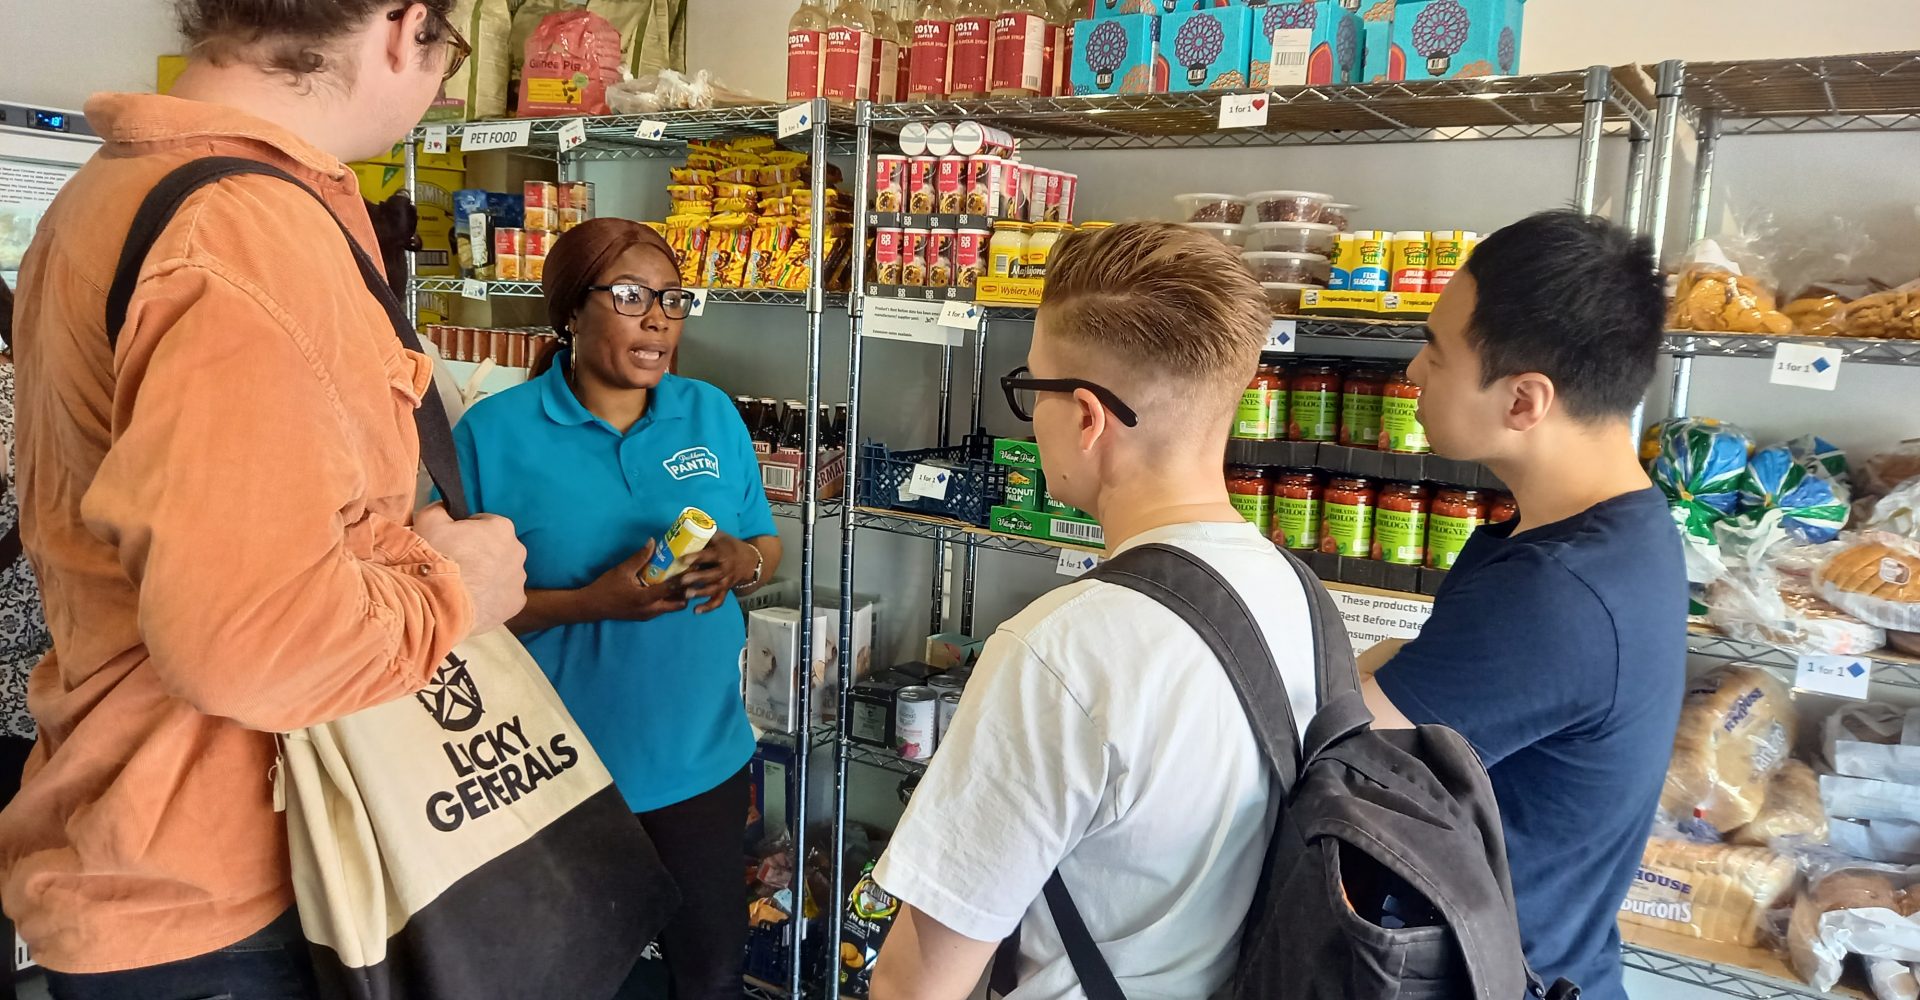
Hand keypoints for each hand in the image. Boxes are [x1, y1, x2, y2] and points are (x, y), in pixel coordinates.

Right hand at [413, 503, 527, 637]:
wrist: (442, 601)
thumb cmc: (439, 556)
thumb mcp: (429, 521)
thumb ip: (439, 510)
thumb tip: (443, 508)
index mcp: (501, 527)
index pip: (484, 524)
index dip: (465, 532)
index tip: (452, 543)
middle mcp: (517, 551)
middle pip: (496, 549)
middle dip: (479, 555)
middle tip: (456, 565)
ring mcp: (519, 579)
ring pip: (502, 574)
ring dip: (487, 577)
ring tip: (463, 587)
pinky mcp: (516, 604)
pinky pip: (503, 597)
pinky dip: (491, 599)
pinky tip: (473, 602)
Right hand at [584, 541, 692, 621]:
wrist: (591, 607)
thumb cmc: (606, 588)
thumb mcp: (622, 570)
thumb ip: (639, 557)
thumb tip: (653, 541)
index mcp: (646, 598)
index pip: (672, 589)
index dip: (685, 578)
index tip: (695, 566)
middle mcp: (651, 610)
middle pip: (679, 603)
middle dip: (687, 591)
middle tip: (692, 575)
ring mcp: (648, 615)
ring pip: (672, 607)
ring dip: (679, 596)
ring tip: (684, 580)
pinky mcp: (645, 616)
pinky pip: (663, 608)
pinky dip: (669, 599)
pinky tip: (668, 586)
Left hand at [678, 532, 761, 613]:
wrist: (749, 560)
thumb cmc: (729, 546)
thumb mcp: (720, 536)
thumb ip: (705, 534)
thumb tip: (684, 529)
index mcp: (723, 553)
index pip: (710, 555)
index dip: (698, 557)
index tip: (684, 559)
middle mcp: (726, 568)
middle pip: (712, 575)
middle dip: (697, 578)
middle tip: (682, 580)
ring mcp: (726, 581)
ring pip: (715, 589)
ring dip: (701, 593)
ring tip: (686, 595)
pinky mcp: (725, 590)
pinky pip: (719, 600)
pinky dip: (708, 607)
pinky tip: (696, 611)